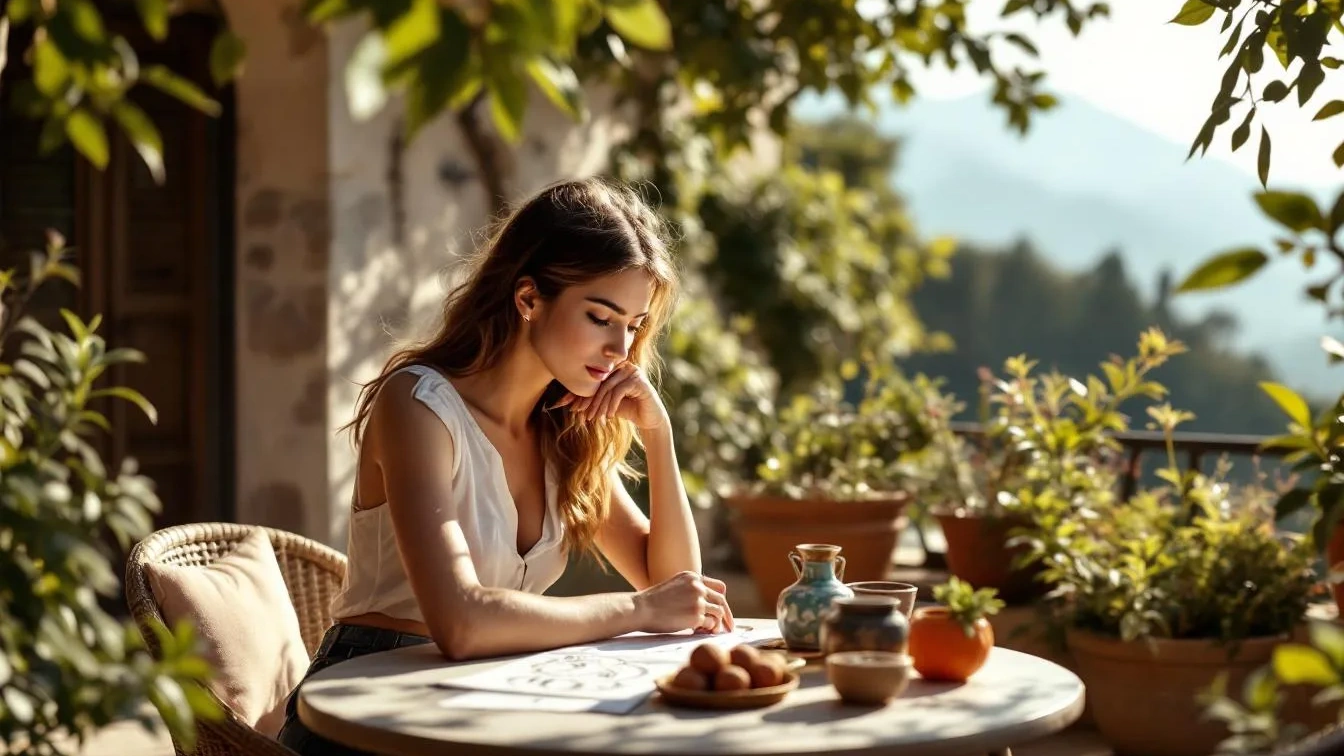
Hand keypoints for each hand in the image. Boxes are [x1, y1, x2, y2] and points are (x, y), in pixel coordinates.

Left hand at [552, 362, 668, 429]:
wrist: (649, 419)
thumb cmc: (627, 409)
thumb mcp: (605, 403)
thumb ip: (590, 398)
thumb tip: (562, 399)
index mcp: (613, 367)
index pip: (593, 378)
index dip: (579, 391)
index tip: (567, 404)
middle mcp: (623, 365)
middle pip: (599, 382)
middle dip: (587, 399)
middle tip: (579, 413)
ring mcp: (632, 371)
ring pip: (608, 387)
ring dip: (599, 405)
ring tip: (594, 418)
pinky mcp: (640, 381)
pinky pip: (620, 391)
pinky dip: (612, 405)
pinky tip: (610, 416)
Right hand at [633, 571, 735, 634]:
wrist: (640, 608)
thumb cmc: (652, 602)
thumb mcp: (673, 586)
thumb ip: (690, 590)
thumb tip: (704, 605)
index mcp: (693, 577)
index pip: (719, 587)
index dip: (721, 600)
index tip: (723, 611)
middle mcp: (698, 586)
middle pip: (722, 600)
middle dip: (727, 615)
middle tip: (729, 628)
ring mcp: (698, 600)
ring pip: (719, 612)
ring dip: (716, 624)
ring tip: (707, 631)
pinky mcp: (696, 616)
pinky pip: (712, 624)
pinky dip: (709, 629)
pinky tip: (699, 632)